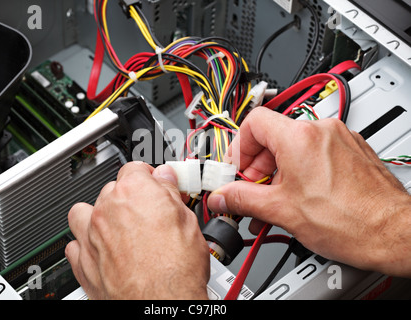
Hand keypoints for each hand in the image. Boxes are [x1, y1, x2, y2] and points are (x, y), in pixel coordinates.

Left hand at [65, 162, 209, 299]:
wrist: (159, 306)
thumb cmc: (176, 270)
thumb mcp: (188, 222)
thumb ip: (171, 194)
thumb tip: (166, 180)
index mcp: (133, 191)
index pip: (135, 169)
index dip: (149, 177)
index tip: (156, 185)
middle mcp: (107, 209)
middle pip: (112, 189)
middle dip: (129, 198)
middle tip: (148, 214)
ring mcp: (91, 235)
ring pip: (85, 211)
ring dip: (98, 215)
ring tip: (117, 227)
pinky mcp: (82, 262)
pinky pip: (75, 243)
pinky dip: (87, 243)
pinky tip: (103, 250)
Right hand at [207, 107, 410, 277]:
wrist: (393, 233)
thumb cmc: (350, 221)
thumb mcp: (282, 211)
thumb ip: (242, 199)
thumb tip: (222, 196)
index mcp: (299, 137)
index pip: (253, 123)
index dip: (238, 148)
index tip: (236, 170)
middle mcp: (321, 130)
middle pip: (273, 136)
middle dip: (257, 166)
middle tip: (251, 190)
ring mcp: (339, 139)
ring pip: (294, 146)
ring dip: (277, 171)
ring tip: (275, 200)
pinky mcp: (351, 151)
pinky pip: (315, 153)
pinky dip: (300, 171)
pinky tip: (298, 196)